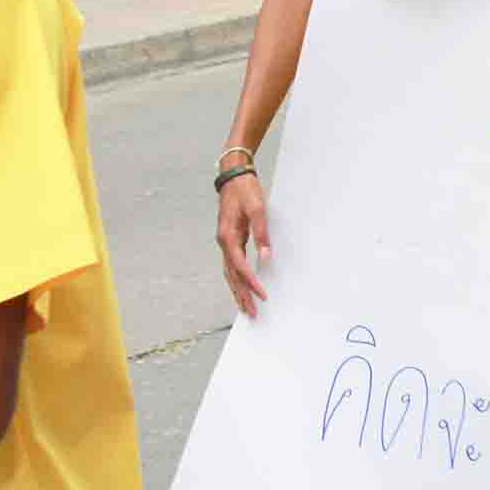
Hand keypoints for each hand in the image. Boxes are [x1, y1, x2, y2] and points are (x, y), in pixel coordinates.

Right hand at [215, 169, 269, 316]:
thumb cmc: (245, 190)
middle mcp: (224, 242)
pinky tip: (242, 287)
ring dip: (237, 291)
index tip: (262, 295)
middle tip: (252, 314)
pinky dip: (236, 279)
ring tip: (245, 308)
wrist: (233, 176)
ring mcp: (225, 242)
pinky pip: (231, 265)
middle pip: (232, 275)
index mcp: (228, 236)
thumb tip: (266, 255)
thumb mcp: (257, 208)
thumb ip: (261, 232)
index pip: (240, 266)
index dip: (251, 282)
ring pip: (230, 273)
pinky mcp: (229, 240)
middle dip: (242, 295)